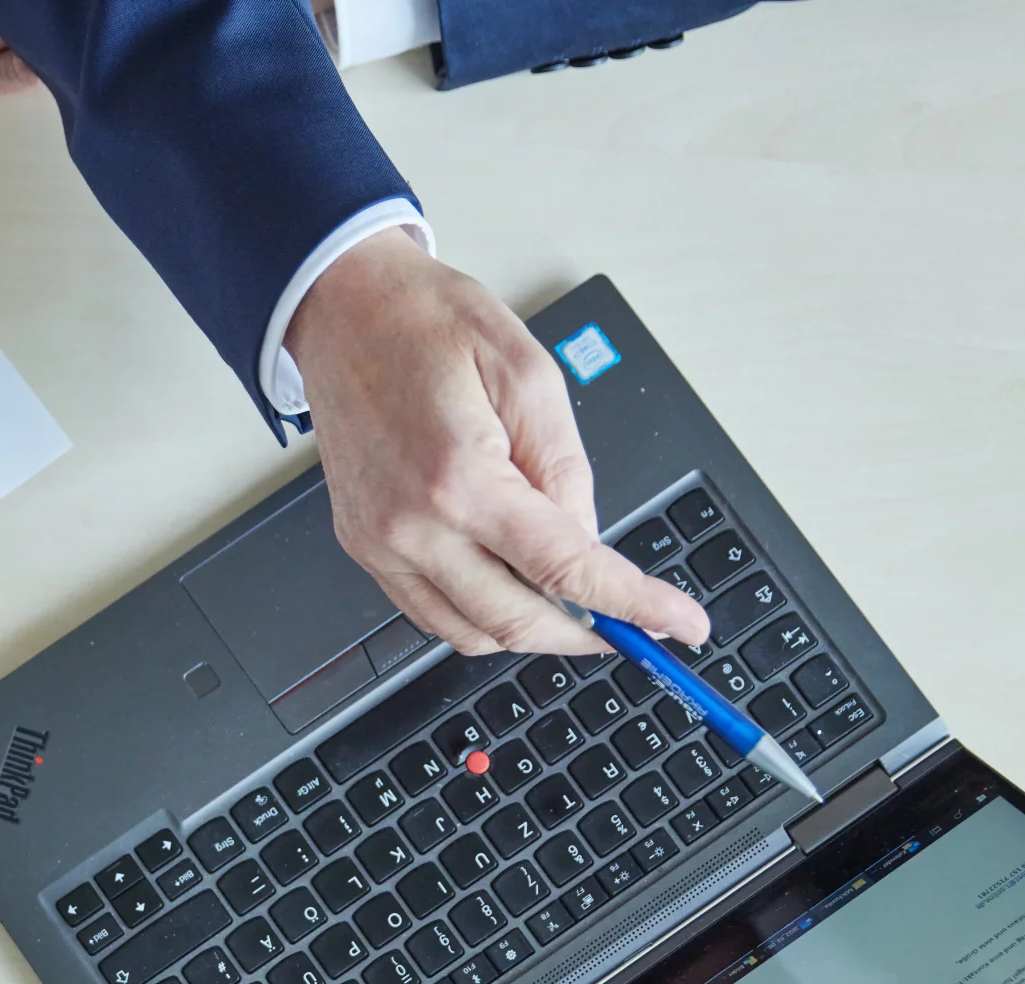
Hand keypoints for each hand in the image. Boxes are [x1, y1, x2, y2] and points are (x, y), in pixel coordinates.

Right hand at [286, 230, 709, 657]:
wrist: (343, 309)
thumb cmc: (426, 322)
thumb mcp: (529, 373)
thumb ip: (564, 468)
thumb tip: (584, 542)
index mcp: (459, 477)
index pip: (564, 569)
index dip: (632, 605)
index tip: (681, 624)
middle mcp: (411, 525)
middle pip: (515, 621)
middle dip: (584, 634)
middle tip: (628, 624)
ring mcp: (380, 543)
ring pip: (469, 633)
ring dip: (530, 630)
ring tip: (570, 601)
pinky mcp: (362, 546)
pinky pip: (429, 612)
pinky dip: (479, 615)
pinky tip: (510, 584)